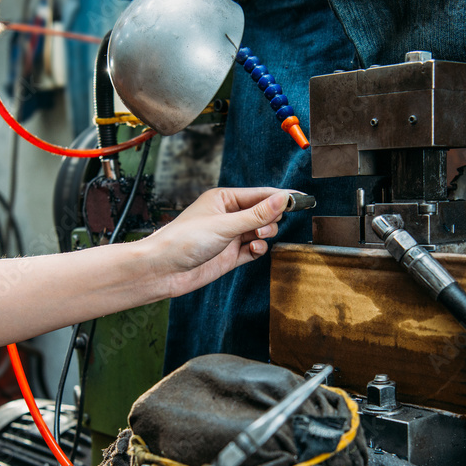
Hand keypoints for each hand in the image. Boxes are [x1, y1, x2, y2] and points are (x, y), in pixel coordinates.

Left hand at [147, 187, 289, 297]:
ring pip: (261, 232)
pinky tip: (253, 251)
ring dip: (264, 236)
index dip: (281, 197)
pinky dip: (258, 250)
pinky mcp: (230, 256)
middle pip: (263, 213)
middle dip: (269, 220)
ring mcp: (229, 236)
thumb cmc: (184, 240)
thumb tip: (283, 199)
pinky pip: (254, 250)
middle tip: (263, 229)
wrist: (163, 270)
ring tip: (256, 240)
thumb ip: (257, 214)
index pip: (260, 194)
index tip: (302, 199)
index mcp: (224, 199)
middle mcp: (228, 215)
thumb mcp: (225, 225)